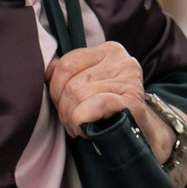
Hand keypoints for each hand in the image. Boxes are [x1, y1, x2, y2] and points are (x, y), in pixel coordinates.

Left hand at [46, 41, 171, 162]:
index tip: (62, 105)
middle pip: (72, 82)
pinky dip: (83, 119)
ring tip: (80, 128)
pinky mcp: (134, 101)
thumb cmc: (108, 112)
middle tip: (72, 123)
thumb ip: (69, 74)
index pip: (66, 64)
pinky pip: (97, 104)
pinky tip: (87, 130)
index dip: (55, 89)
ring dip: (73, 119)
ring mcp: (130, 80)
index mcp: (109, 51)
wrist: (141, 136)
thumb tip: (45, 69)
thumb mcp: (89, 86)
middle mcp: (123, 60)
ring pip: (80, 94)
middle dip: (64, 108)